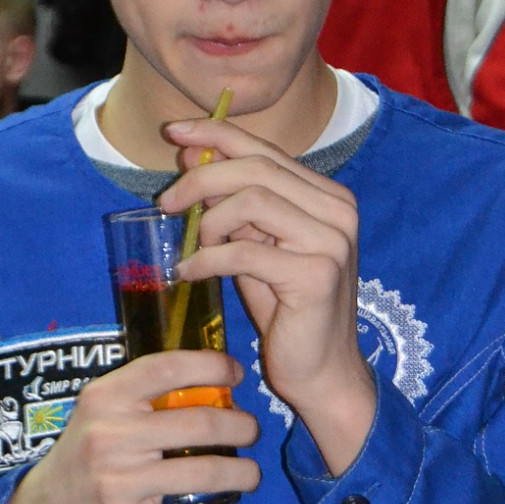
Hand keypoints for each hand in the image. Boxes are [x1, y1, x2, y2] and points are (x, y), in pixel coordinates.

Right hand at [5, 350, 260, 503]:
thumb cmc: (85, 457)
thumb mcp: (99, 415)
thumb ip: (142, 398)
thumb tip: (214, 384)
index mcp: (104, 399)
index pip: (167, 368)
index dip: (211, 366)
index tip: (236, 374)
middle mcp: (110, 437)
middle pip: (200, 423)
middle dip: (241, 426)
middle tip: (251, 431)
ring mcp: (118, 485)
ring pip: (205, 473)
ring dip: (241, 473)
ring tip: (250, 474)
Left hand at [162, 115, 376, 476]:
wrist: (322, 371)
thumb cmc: (287, 309)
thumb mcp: (257, 245)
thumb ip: (234, 203)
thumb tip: (192, 155)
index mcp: (327, 196)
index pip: (265, 150)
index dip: (217, 133)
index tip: (174, 132)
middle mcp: (338, 210)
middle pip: (256, 168)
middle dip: (201, 178)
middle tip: (166, 202)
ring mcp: (332, 241)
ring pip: (252, 201)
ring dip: (208, 221)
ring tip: (194, 247)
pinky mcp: (317, 275)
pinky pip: (245, 251)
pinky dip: (207, 259)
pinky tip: (189, 272)